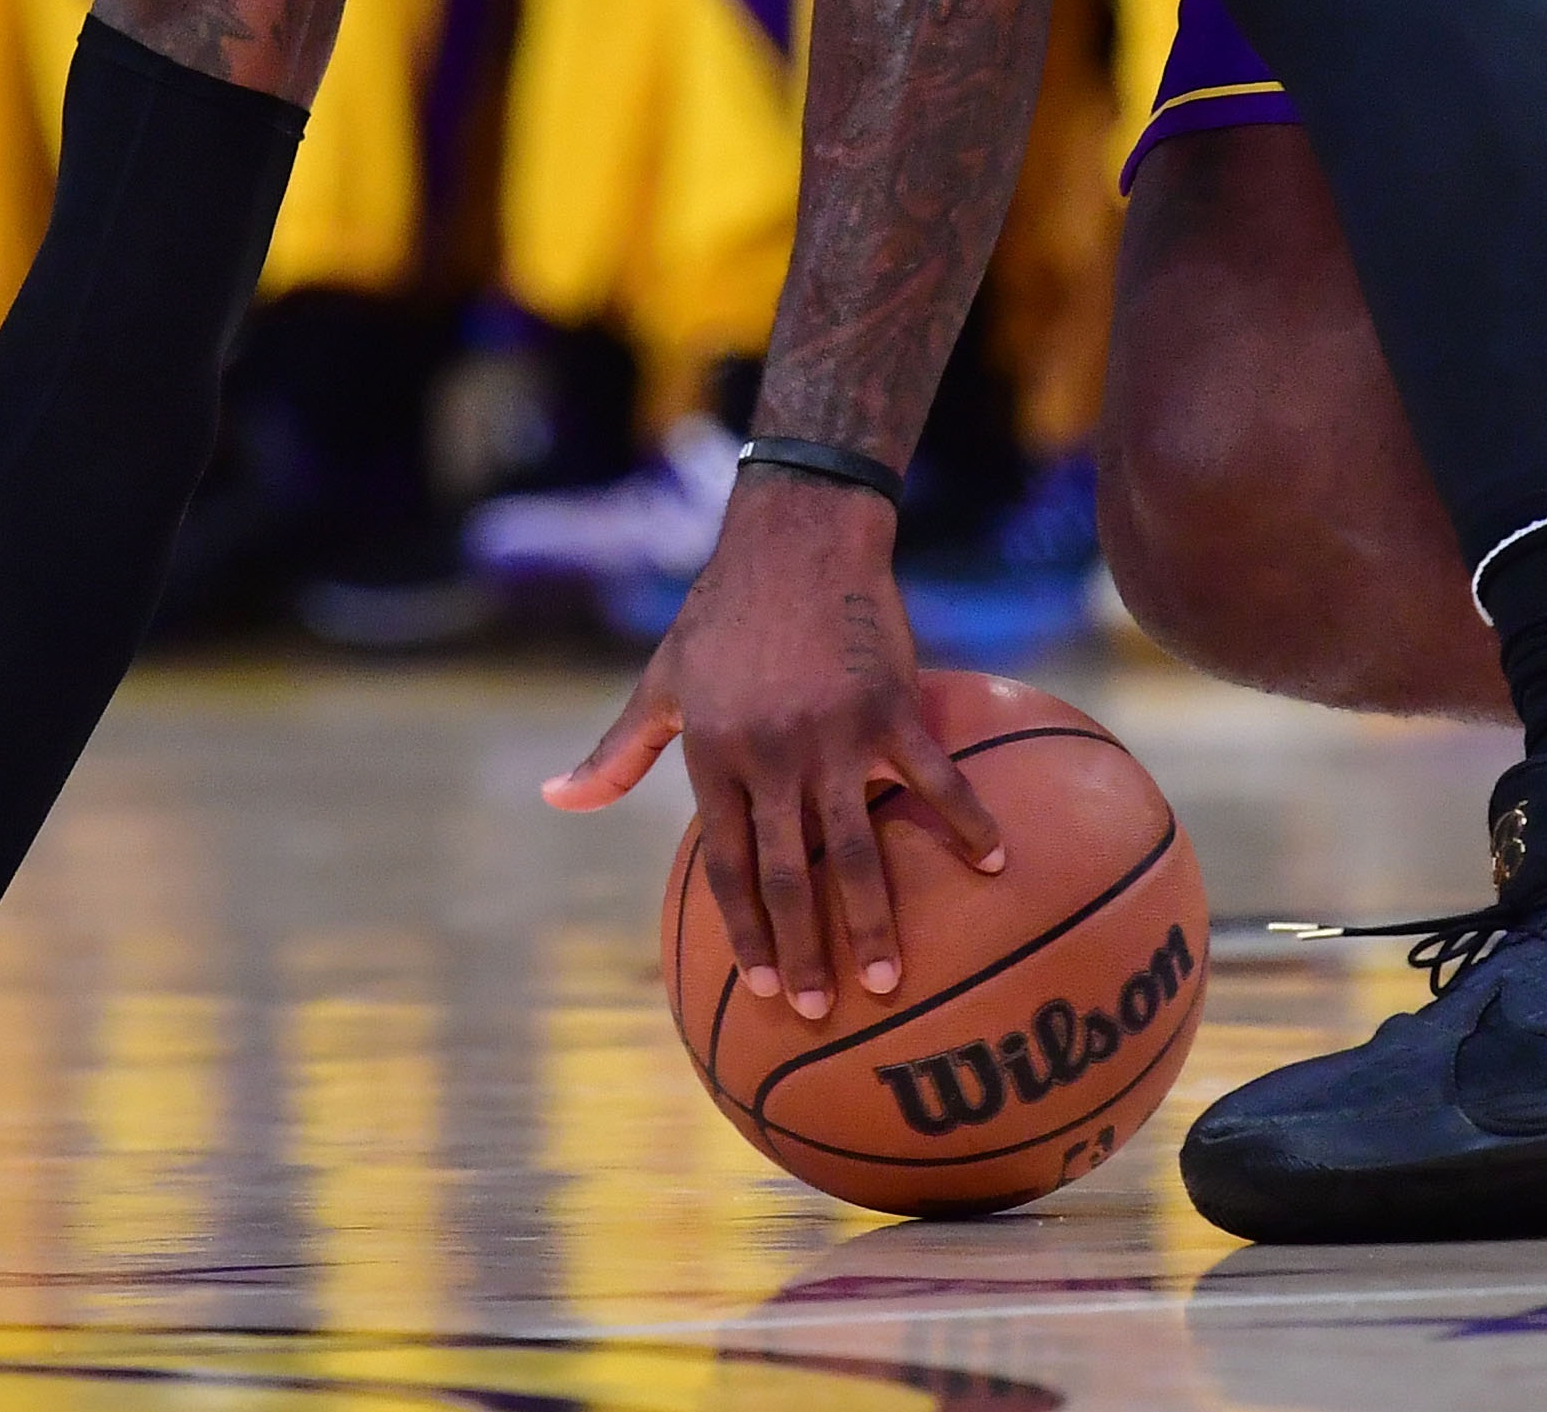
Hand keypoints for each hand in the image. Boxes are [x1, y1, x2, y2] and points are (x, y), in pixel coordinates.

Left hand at [545, 469, 1005, 1018]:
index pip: (726, 865)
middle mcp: (771, 756)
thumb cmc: (722, 611)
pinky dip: (963, 822)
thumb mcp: (661, 680)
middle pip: (788, 874)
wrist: (795, 537)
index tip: (759, 987)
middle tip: (822, 1009)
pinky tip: (991, 864)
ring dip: (872, 919)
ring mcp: (834, 735)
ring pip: (853, 846)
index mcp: (715, 756)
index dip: (744, 929)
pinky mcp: (889, 706)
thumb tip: (556, 799)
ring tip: (890, 976)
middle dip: (803, 950)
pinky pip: (933, 778)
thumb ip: (617, 750)